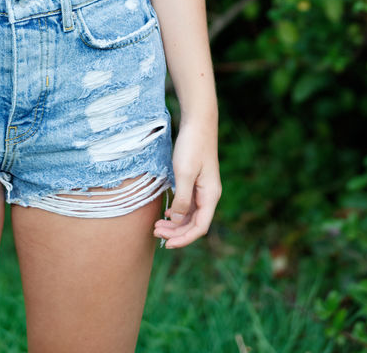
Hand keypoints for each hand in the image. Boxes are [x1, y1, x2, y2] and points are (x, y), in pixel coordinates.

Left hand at [153, 120, 220, 248]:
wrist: (198, 122)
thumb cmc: (192, 146)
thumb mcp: (184, 173)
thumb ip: (182, 199)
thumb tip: (177, 220)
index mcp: (210, 196)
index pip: (200, 228)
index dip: (184, 239)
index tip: (167, 244)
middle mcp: (209, 196)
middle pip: (194, 224)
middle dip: (176, 232)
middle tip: (155, 232)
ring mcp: (203, 189)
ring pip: (190, 215)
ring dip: (175, 224)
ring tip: (157, 226)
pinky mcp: (196, 182)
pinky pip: (188, 204)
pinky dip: (177, 212)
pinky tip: (167, 213)